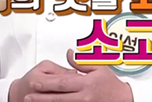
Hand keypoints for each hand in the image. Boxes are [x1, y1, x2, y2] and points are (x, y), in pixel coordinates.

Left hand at [19, 49, 133, 101]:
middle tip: (28, 96)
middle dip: (41, 97)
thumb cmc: (112, 84)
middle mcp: (84, 97)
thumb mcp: (99, 67)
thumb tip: (69, 54)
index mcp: (86, 83)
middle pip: (58, 98)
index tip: (35, 82)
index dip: (47, 83)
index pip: (62, 83)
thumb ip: (82, 61)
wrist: (124, 100)